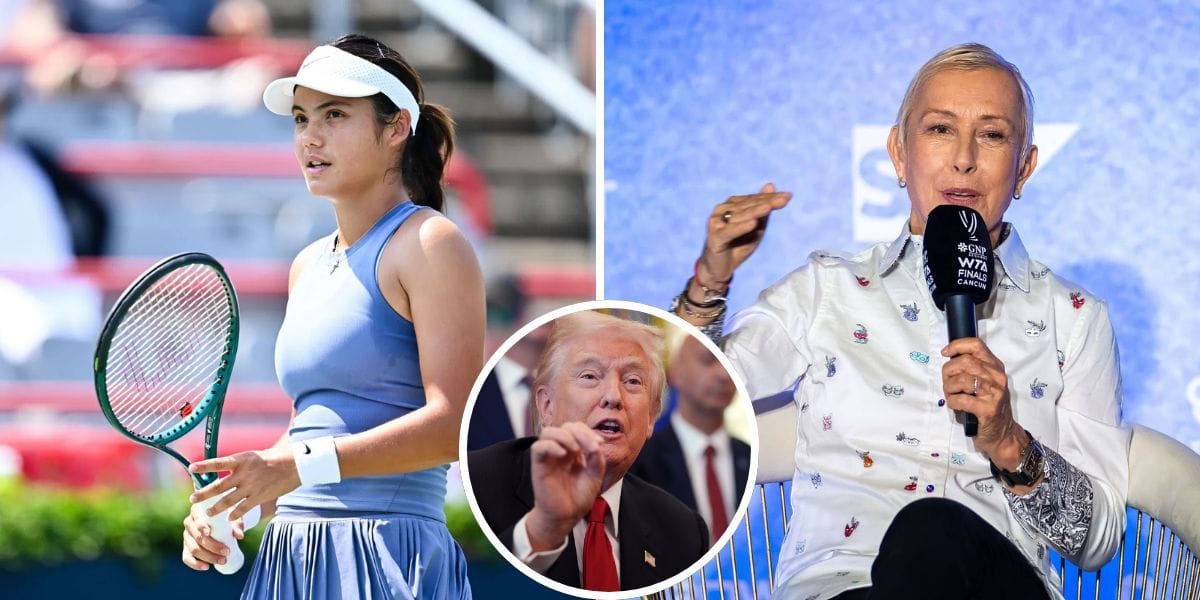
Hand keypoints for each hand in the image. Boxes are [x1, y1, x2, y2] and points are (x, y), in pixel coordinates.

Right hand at [181, 502, 246, 570]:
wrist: (223, 522)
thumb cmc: (227, 516)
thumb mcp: (233, 517)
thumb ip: (237, 524)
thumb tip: (240, 535)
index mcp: (197, 511)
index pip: (196, 519)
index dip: (201, 526)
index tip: (209, 532)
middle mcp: (189, 523)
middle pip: (197, 537)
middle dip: (212, 546)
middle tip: (227, 552)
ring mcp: (186, 536)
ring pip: (193, 549)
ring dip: (208, 557)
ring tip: (223, 560)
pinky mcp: (186, 548)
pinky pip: (186, 558)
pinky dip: (195, 564)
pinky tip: (207, 567)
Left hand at [189, 445, 298, 521]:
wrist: (295, 464)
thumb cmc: (274, 459)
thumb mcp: (253, 456)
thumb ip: (238, 466)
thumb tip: (222, 471)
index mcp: (241, 460)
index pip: (218, 463)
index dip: (204, 466)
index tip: (191, 468)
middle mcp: (244, 473)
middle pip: (219, 486)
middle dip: (204, 493)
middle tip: (192, 499)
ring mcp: (252, 486)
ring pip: (228, 500)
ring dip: (216, 507)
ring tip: (207, 513)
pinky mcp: (260, 496)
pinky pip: (243, 508)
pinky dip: (234, 514)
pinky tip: (228, 519)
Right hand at [524, 422, 605, 551]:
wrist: (566, 516)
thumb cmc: (578, 498)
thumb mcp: (595, 475)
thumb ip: (596, 458)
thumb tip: (594, 443)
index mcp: (573, 451)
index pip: (576, 428)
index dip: (587, 431)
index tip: (598, 445)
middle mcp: (560, 451)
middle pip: (564, 426)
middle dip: (580, 432)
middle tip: (590, 448)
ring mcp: (549, 457)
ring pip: (548, 431)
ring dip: (565, 436)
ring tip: (575, 450)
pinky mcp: (539, 466)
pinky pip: (538, 447)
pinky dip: (551, 445)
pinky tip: (563, 454)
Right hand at [697, 183, 791, 283]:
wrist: (720, 268)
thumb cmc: (738, 246)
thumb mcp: (756, 228)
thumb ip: (763, 209)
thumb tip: (770, 184)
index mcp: (732, 205)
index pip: (754, 199)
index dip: (771, 197)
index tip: (788, 196)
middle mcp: (722, 210)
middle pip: (748, 205)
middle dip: (767, 202)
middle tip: (784, 199)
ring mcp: (716, 222)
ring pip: (739, 216)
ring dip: (754, 211)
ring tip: (769, 208)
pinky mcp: (714, 237)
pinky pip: (730, 231)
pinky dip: (741, 227)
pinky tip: (753, 223)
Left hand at [941, 338, 1024, 466]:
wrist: (1003, 434)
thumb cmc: (988, 407)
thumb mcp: (985, 383)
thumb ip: (973, 369)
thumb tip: (950, 357)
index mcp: (995, 367)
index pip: (976, 345)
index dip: (957, 346)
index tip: (945, 353)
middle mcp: (997, 377)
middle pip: (964, 362)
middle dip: (948, 371)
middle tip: (947, 383)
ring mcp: (994, 393)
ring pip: (961, 379)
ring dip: (949, 388)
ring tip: (951, 395)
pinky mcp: (988, 410)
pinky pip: (960, 399)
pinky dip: (952, 401)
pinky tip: (955, 405)